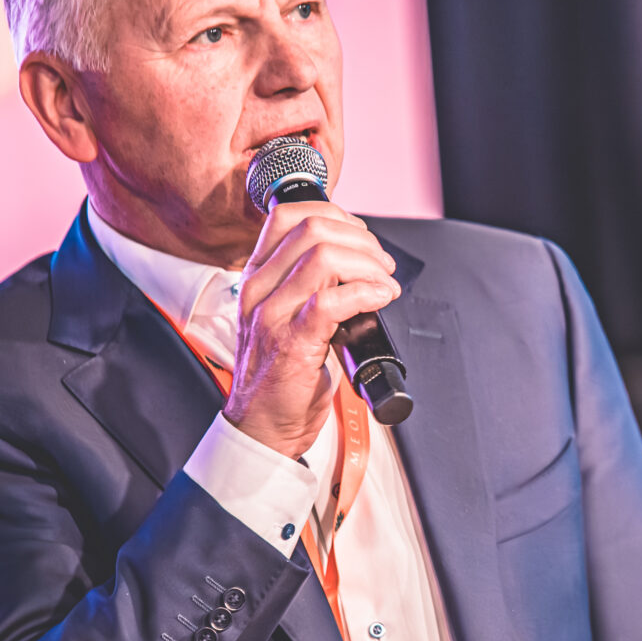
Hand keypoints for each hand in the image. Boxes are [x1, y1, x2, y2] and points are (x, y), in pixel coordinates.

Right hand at [223, 201, 399, 458]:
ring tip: (384, 283)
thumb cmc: (279, 373)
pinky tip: (381, 300)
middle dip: (360, 240)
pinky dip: (367, 293)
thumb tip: (356, 259)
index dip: (335, 215)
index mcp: (257, 276)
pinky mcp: (292, 342)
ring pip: (324, 258)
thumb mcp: (284, 314)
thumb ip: (307, 283)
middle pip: (312, 229)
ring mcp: (272, 314)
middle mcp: (259, 289)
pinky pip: (333, 300)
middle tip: (381, 264)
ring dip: (368, 265)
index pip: (288, 215)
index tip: (360, 237)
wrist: (262, 425)